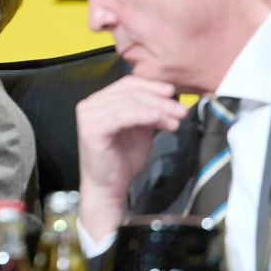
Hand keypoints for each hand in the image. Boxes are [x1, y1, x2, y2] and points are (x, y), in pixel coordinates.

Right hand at [76, 75, 187, 239]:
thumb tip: (167, 95)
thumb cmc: (122, 159)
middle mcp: (89, 104)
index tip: (172, 93)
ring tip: (176, 121)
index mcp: (99, 101)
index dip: (151, 85)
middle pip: (129, 91)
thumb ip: (147, 111)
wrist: (108, 186)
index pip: (126, 83)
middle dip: (159, 100)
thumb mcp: (139, 129)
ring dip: (158, 110)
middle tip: (181, 110)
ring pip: (129, 102)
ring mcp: (89, 116)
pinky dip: (145, 116)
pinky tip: (161, 123)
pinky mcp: (92, 129)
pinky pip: (123, 116)